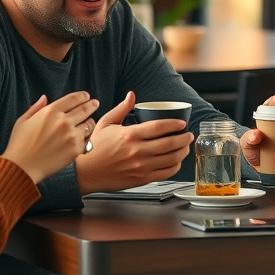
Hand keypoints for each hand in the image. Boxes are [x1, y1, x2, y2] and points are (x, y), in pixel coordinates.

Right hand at [2, 92, 99, 183]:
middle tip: (95, 103)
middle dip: (92, 105)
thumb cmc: (19, 145)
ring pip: (89, 124)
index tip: (86, 96)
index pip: (73, 99)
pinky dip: (86, 139)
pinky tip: (82, 139)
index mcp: (51, 111)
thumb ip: (36, 108)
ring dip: (89, 122)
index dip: (82, 96)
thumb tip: (44, 98)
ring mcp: (72, 135)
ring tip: (88, 123)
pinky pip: (87, 140)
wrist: (22, 167)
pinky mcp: (76, 149)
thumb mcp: (23, 121)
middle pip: (85, 109)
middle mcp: (64, 121)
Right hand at [74, 91, 193, 193]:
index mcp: (130, 135)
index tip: (182, 123)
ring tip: (186, 146)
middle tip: (189, 134)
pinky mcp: (142, 179)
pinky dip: (175, 167)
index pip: (159, 127)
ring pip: (171, 159)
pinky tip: (176, 161)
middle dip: (184, 138)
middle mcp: (137, 151)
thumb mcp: (106, 124)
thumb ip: (121, 108)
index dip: (174, 124)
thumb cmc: (95, 148)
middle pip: (170, 143)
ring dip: (183, 152)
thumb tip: (132, 95)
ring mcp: (141, 167)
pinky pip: (165, 173)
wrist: (86, 173)